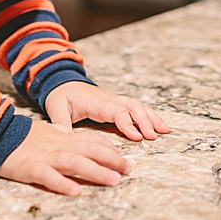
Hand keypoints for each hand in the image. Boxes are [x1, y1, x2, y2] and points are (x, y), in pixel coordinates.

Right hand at [0, 118, 130, 195]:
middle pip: (91, 151)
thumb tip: (71, 135)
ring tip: (114, 180)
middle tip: (128, 169)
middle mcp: (60, 147)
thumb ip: (61, 135)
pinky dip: (64, 184)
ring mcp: (47, 158)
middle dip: (112, 160)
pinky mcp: (33, 169)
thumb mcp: (47, 132)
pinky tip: (76, 191)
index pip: (92, 141)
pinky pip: (50, 177)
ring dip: (97, 172)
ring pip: (77, 163)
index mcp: (64, 138)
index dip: (109, 149)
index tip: (123, 157)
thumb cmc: (23, 136)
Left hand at [43, 81, 171, 140]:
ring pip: (139, 106)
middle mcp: (111, 99)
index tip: (137, 137)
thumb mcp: (55, 107)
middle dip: (146, 121)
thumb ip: (59, 121)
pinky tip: (158, 125)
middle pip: (134, 107)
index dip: (128, 124)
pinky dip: (150, 115)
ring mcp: (116, 100)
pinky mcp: (118, 103)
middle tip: (154, 136)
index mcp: (98, 102)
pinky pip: (137, 107)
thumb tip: (61, 134)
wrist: (64, 82)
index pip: (118, 112)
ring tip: (165, 131)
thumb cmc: (61, 95)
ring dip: (152, 118)